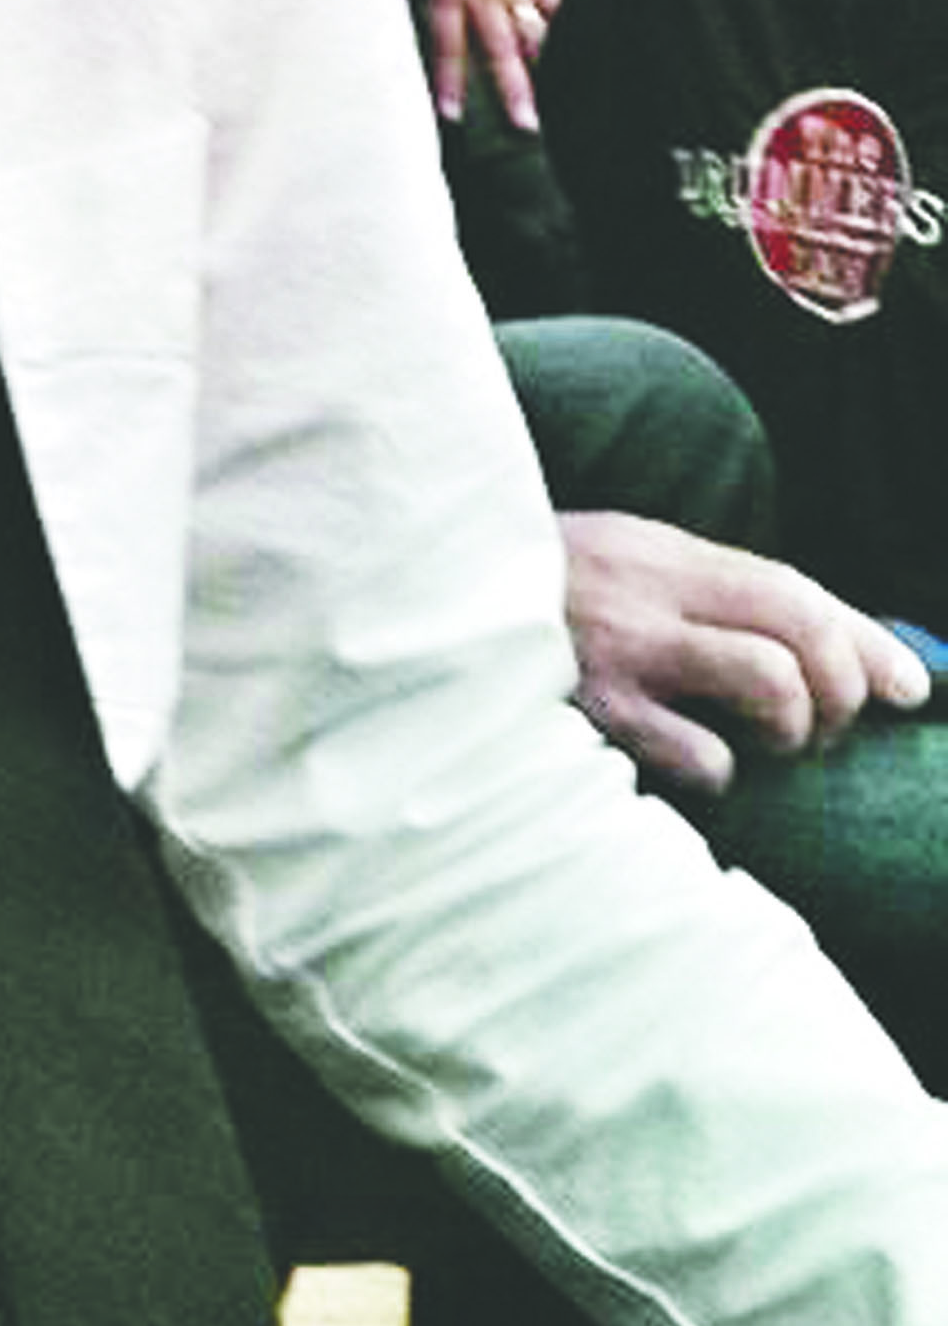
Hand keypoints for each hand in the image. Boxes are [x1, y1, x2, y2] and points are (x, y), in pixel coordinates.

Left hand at [423, 0, 565, 130]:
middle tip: (526, 126)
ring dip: (544, 63)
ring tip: (563, 95)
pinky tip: (582, 43)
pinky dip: (565, 19)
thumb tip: (421, 27)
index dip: (450, 81)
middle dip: (513, 90)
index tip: (452, 115)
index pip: (448, 45)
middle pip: (499, 49)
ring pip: (532, 29)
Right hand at [560, 509, 931, 793]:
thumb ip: (702, 595)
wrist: (427, 606)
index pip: (795, 586)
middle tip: (824, 729)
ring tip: (769, 745)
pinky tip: (702, 769)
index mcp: (664, 555)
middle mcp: (653, 593)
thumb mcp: (620, 568)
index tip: (912, 689)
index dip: (865, 640)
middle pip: (800, 625)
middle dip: (840, 686)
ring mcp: (626, 652)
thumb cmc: (538, 603)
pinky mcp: (597, 713)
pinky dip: (722, 770)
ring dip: (794, 725)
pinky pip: (703, 755)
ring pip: (770, 679)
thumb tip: (813, 642)